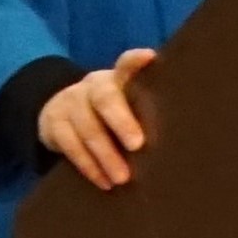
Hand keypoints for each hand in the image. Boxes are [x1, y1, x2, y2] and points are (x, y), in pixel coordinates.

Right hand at [40, 47, 158, 189]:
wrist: (60, 113)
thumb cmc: (110, 116)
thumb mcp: (125, 106)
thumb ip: (144, 110)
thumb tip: (184, 139)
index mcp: (116, 79)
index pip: (125, 64)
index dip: (135, 61)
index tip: (150, 58)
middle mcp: (92, 87)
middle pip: (104, 99)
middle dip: (120, 121)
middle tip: (137, 145)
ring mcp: (69, 103)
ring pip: (86, 127)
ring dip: (104, 155)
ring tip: (122, 178)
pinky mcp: (52, 123)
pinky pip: (69, 145)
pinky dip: (87, 165)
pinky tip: (103, 180)